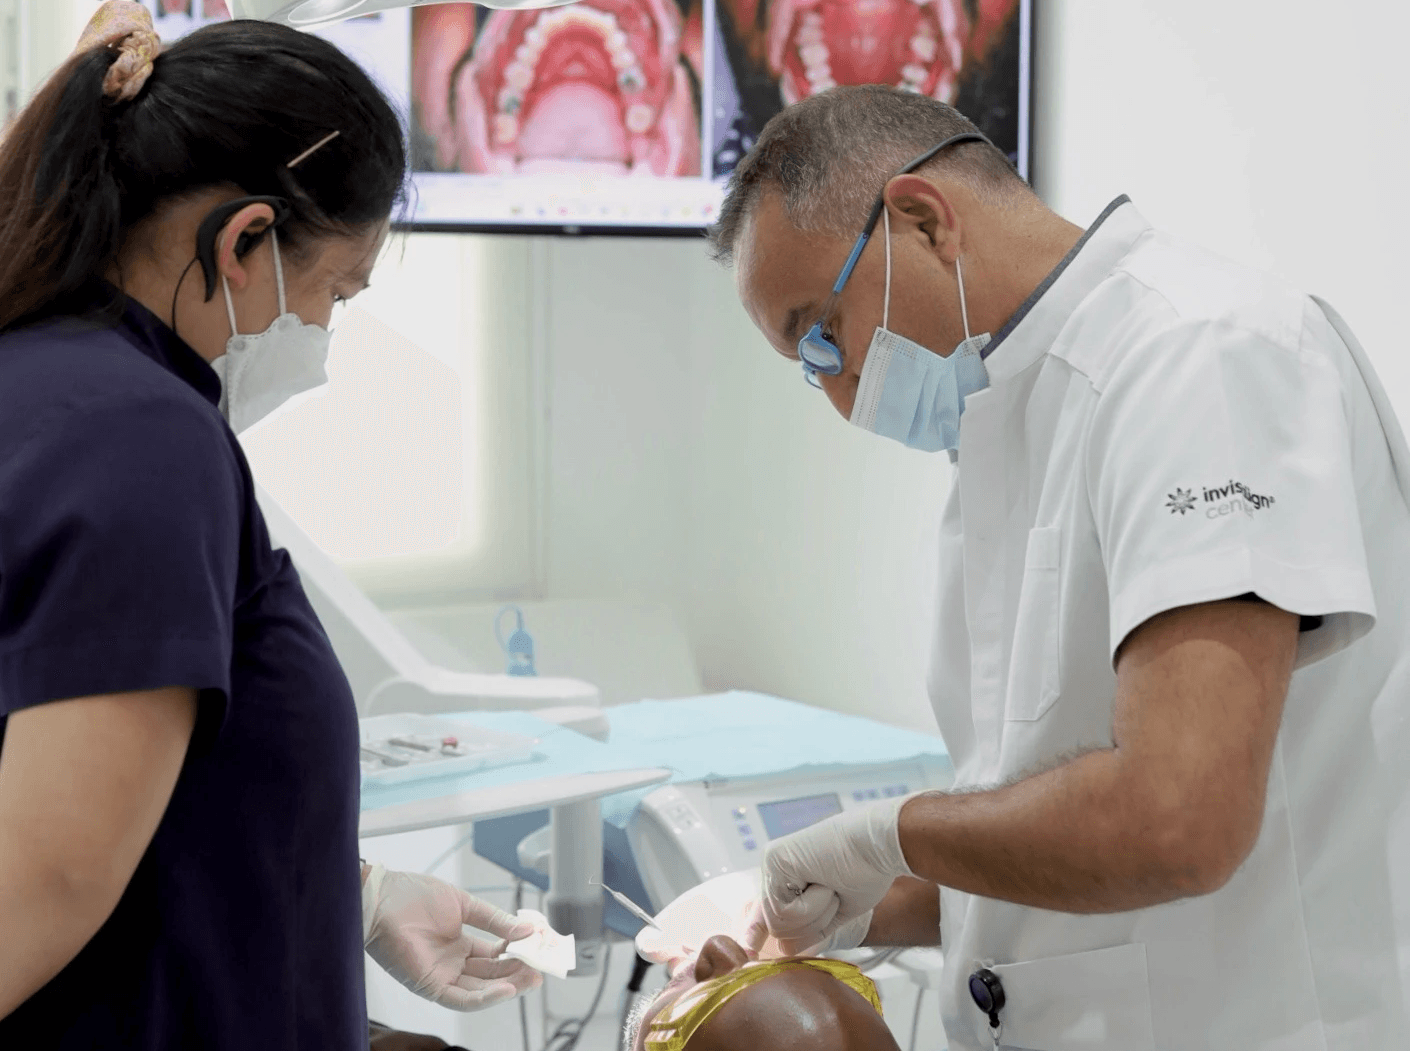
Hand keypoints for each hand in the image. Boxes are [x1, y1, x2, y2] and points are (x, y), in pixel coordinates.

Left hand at [363, 866, 542, 1011]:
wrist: (381, 899)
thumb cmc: (413, 896)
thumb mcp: (464, 904)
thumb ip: (495, 919)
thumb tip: (526, 930)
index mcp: (460, 943)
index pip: (495, 955)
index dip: (517, 954)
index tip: (539, 949)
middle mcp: (453, 963)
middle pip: (492, 975)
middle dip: (518, 973)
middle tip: (542, 968)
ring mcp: (442, 976)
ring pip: (481, 990)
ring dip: (508, 986)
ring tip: (533, 978)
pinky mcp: (430, 986)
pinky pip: (462, 999)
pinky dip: (486, 998)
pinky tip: (507, 989)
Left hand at [742, 798, 911, 954]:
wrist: (881, 845)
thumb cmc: (867, 872)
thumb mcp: (835, 911)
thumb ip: (809, 930)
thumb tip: (783, 949)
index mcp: (789, 877)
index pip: (768, 912)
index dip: (756, 930)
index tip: (748, 947)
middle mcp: (776, 868)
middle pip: (776, 926)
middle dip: (811, 924)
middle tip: (833, 894)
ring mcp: (772, 863)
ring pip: (778, 924)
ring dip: (815, 915)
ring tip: (830, 885)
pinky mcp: (774, 860)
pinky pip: (783, 912)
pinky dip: (811, 906)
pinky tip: (824, 881)